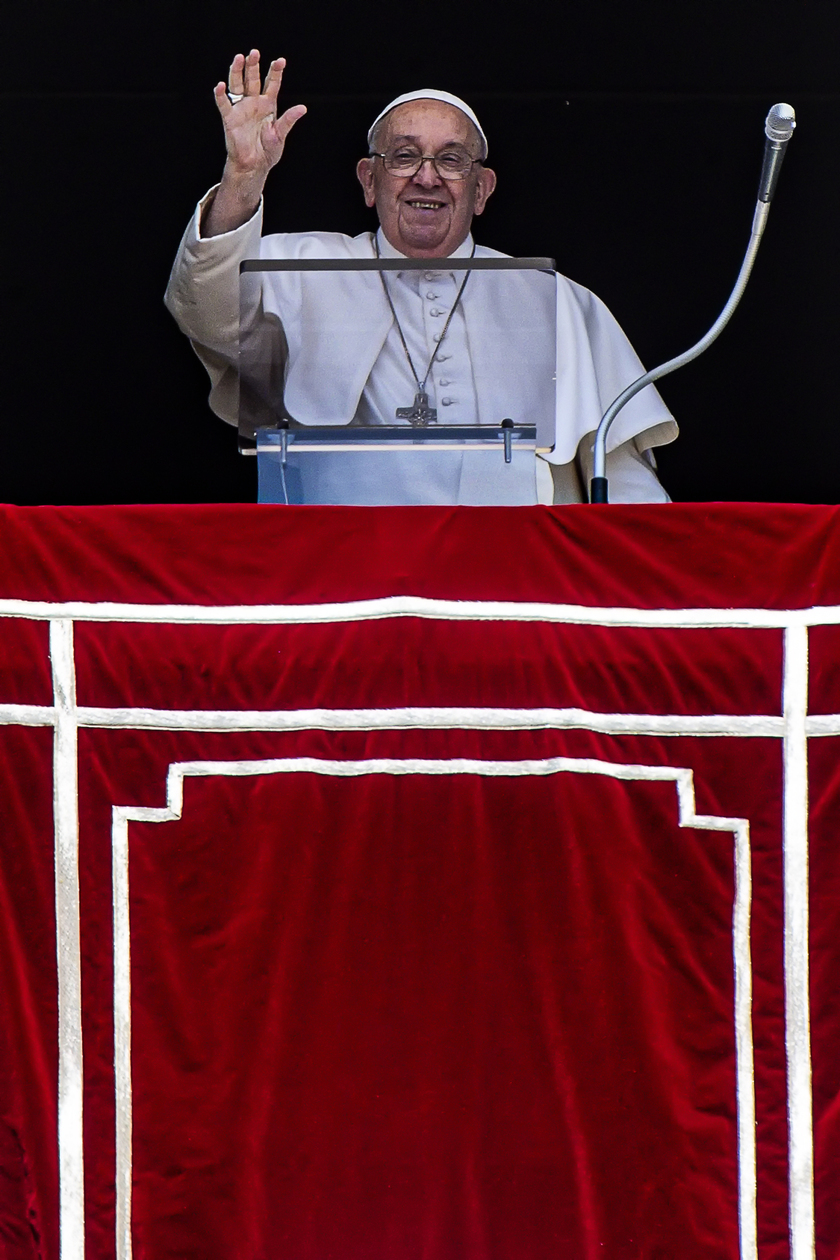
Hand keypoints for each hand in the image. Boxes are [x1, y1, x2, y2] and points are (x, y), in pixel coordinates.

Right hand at [213, 50, 306, 183]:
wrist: (254, 166)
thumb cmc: (268, 151)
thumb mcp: (280, 134)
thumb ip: (289, 120)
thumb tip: (302, 108)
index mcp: (268, 105)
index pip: (272, 83)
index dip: (276, 72)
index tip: (281, 61)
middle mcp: (254, 103)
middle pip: (253, 79)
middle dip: (254, 66)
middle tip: (254, 53)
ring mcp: (241, 109)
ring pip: (237, 85)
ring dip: (237, 72)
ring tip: (239, 58)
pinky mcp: (230, 118)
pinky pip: (224, 104)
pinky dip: (221, 95)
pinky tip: (220, 85)